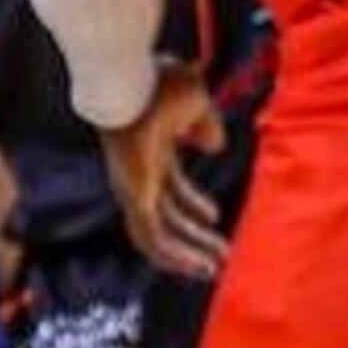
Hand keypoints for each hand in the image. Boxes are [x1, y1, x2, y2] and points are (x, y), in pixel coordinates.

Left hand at [101, 62, 227, 279]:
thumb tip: (212, 146)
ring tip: (212, 268)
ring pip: (156, 234)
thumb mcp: (195, 103)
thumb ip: (205, 126)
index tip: (214, 217)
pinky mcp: (133, 195)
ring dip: (185, 254)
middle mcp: (138, 173)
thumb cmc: (158, 81)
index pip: (170, 189)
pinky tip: (198, 264)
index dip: (193, 205)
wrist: (128, 79)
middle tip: (219, 256)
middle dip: (193, 238)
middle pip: (165, 216)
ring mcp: (132, 185)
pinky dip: (174, 255)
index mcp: (150, 152)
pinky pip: (152, 237)